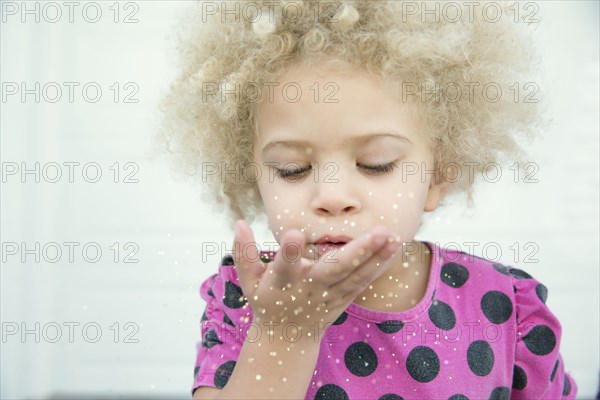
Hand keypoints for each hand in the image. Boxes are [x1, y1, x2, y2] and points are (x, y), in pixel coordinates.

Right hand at [232, 220, 400, 334]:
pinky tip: (395, 247)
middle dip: (357, 252)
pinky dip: (379, 265)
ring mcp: (330, 295)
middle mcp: (309, 289)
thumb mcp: (249, 280)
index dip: (288, 252)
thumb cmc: (267, 301)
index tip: (293, 233)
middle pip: (334, 270)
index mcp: (282, 284)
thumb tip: (238, 222)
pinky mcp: (344, 298)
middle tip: (379, 231)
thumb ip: (244, 252)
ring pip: (355, 276)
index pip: (284, 266)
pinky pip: (364, 282)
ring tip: (394, 236)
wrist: (288, 338)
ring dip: (376, 257)